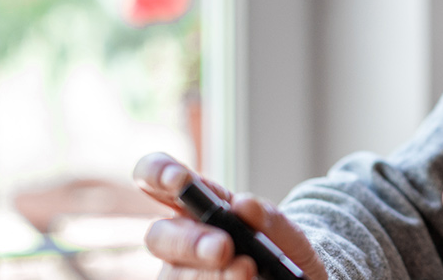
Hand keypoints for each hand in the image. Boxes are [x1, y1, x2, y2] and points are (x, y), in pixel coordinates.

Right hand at [133, 152, 327, 279]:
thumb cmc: (282, 251)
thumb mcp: (284, 230)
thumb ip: (267, 218)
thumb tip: (243, 205)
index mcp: (199, 204)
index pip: (160, 180)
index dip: (158, 173)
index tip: (179, 180)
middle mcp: (182, 237)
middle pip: (158, 236)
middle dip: (188, 241)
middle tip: (223, 247)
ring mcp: (183, 270)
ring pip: (173, 274)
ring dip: (207, 274)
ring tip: (246, 270)